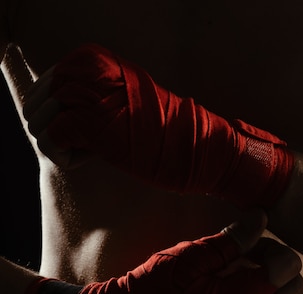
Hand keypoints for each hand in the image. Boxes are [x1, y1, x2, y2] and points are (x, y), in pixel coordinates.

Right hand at [21, 211, 302, 293]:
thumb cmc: (151, 291)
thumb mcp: (189, 256)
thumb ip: (230, 240)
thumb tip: (260, 220)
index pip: (290, 268)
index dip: (273, 248)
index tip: (247, 243)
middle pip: (293, 290)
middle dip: (277, 268)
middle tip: (242, 257)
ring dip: (266, 287)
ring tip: (232, 275)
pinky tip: (222, 293)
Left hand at [23, 43, 293, 207]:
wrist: (199, 149)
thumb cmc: (164, 136)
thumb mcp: (123, 107)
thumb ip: (92, 98)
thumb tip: (59, 109)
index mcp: (95, 59)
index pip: (47, 82)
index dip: (55, 111)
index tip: (80, 132)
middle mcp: (89, 69)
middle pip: (38, 99)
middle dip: (50, 128)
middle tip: (81, 147)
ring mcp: (90, 95)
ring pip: (38, 117)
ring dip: (56, 143)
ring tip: (87, 154)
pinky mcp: (94, 125)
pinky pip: (51, 137)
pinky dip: (64, 155)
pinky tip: (88, 161)